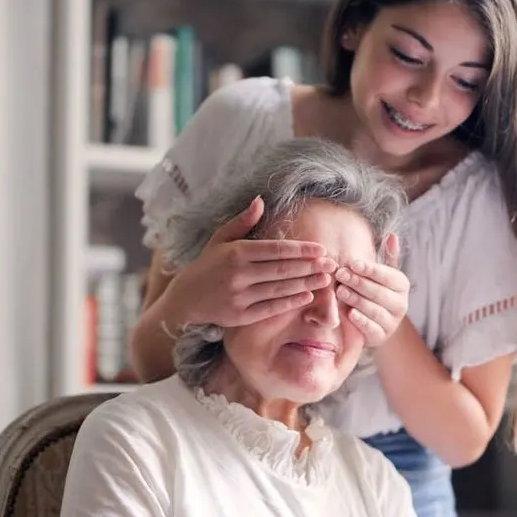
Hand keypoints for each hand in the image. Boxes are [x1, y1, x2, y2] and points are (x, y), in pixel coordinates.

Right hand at [167, 196, 336, 327]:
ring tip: (326, 279)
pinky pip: (271, 308)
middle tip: (331, 264)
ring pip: (280, 289)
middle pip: (282, 270)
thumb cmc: (206, 265)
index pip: (275, 250)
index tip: (320, 249)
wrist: (185, 299)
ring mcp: (239, 297)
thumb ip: (243, 221)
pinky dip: (291, 302)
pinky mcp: (240, 316)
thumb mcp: (220, 239)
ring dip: (306, 284)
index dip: (301, 250)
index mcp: (236, 252)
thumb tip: (261, 200)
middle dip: (310, 267)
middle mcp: (238, 274)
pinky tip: (307, 296)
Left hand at [333, 233, 409, 345]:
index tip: (352, 263)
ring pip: (374, 309)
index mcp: (401, 285)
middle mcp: (401, 304)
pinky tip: (349, 313)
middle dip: (358, 282)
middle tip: (340, 274)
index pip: (387, 275)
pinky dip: (361, 321)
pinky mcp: (381, 337)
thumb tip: (392, 235)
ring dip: (356, 299)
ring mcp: (392, 322)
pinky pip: (371, 329)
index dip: (370, 269)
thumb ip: (386, 257)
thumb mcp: (381, 274)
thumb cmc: (375, 291)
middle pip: (378, 292)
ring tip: (340, 291)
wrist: (376, 323)